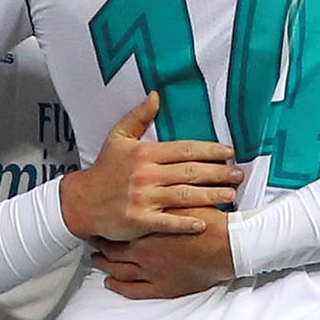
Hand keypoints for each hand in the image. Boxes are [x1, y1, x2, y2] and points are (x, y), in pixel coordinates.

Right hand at [58, 94, 240, 240]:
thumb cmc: (103, 170)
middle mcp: (145, 175)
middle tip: (238, 174)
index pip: (184, 149)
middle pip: (190, 172)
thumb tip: (156, 96)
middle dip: (218, 173)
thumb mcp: (117, 138)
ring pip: (184, 196)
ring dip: (210, 195)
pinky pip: (168, 223)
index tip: (229, 152)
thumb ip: (138, 117)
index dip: (209, 150)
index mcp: (144, 154)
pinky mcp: (139, 220)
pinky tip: (204, 222)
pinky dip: (186, 223)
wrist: (81, 201)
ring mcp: (143, 199)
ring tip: (230, 195)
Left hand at [91, 207, 234, 299]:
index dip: (103, 223)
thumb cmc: (208, 223)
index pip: (114, 227)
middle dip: (100, 244)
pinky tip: (111, 283)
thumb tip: (148, 179)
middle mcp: (142, 253)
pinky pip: (132, 290)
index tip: (97, 219)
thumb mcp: (181, 199)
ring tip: (96, 259)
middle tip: (92, 238)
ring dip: (105, 265)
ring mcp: (150, 272)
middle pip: (111, 249)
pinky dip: (118, 286)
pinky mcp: (162, 287)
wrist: (228, 247)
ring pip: (117, 270)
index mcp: (145, 229)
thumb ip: (162, 193)